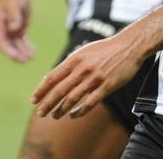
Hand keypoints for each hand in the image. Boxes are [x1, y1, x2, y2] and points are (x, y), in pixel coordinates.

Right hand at [0, 0, 35, 61]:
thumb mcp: (14, 3)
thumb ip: (14, 15)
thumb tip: (13, 28)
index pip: (0, 40)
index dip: (6, 50)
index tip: (15, 56)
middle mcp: (3, 29)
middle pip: (8, 45)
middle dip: (16, 54)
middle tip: (26, 60)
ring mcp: (11, 30)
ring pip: (16, 45)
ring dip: (22, 52)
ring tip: (31, 57)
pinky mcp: (19, 29)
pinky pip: (22, 41)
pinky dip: (27, 47)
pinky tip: (33, 52)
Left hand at [31, 32, 145, 119]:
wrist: (129, 46)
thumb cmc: (104, 49)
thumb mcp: (83, 52)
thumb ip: (67, 65)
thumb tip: (48, 78)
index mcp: (75, 59)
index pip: (53, 77)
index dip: (41, 90)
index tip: (33, 100)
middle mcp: (82, 68)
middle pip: (60, 90)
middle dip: (47, 103)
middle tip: (40, 113)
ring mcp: (95, 78)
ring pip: (73, 98)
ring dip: (61, 109)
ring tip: (54, 116)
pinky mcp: (107, 86)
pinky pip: (90, 103)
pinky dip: (79, 111)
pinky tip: (73, 115)